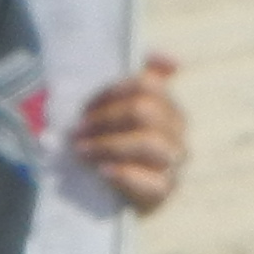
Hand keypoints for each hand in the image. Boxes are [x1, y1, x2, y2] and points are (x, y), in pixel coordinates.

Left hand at [69, 55, 185, 214]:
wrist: (112, 195)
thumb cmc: (115, 146)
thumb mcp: (119, 112)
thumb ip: (138, 82)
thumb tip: (165, 58)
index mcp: (168, 106)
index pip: (147, 85)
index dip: (112, 92)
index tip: (85, 106)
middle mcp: (176, 131)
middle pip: (145, 111)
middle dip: (106, 119)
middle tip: (76, 131)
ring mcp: (174, 161)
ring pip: (150, 143)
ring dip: (109, 145)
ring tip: (82, 151)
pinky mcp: (165, 189)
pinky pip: (153, 182)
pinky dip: (125, 174)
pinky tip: (103, 172)